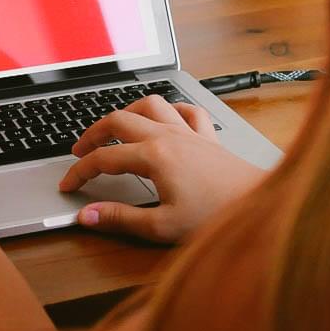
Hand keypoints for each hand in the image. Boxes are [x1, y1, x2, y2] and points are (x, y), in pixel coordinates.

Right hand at [59, 95, 265, 243]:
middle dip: (93, 133)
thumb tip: (87, 215)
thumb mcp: (162, 226)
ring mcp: (190, 132)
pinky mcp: (208, 137)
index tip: (68, 185)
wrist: (261, 208)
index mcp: (154, 156)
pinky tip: (165, 119)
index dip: (80, 171)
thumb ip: (120, 219)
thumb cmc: (217, 217)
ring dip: (128, 111)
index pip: (104, 158)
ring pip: (151, 104)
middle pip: (119, 119)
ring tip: (116, 128)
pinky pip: (186, 110)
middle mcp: (169, 136)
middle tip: (81, 152)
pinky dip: (170, 110)